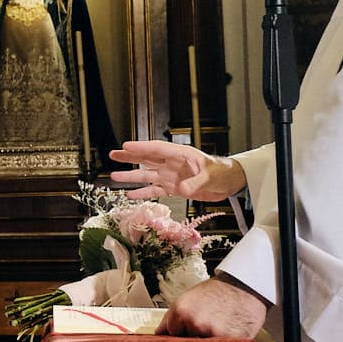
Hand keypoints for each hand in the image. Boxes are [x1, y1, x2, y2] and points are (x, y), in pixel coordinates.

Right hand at [108, 140, 244, 201]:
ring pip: (147, 175)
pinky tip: (131, 195)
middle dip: (130, 157)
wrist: (229, 184)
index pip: (157, 149)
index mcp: (180, 154)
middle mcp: (172, 164)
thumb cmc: (222, 173)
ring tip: (114, 176)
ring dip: (131, 176)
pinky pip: (154, 190)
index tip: (125, 146)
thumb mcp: (211, 176)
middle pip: (147, 159)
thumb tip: (183, 188)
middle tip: (113, 154)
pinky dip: (143, 193)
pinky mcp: (173, 188)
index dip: (141, 147)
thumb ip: (196, 182)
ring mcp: (171, 176)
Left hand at [156, 277, 266, 338]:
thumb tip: (157, 335)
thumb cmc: (215, 294)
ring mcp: (211, 333)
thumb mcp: (188, 300)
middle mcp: (194, 322)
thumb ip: (171, 319)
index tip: (188, 332)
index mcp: (180, 311)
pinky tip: (227, 333)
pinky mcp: (229, 341)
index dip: (180, 335)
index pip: (170, 336)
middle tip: (205, 329)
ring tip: (217, 329)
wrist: (244, 288)